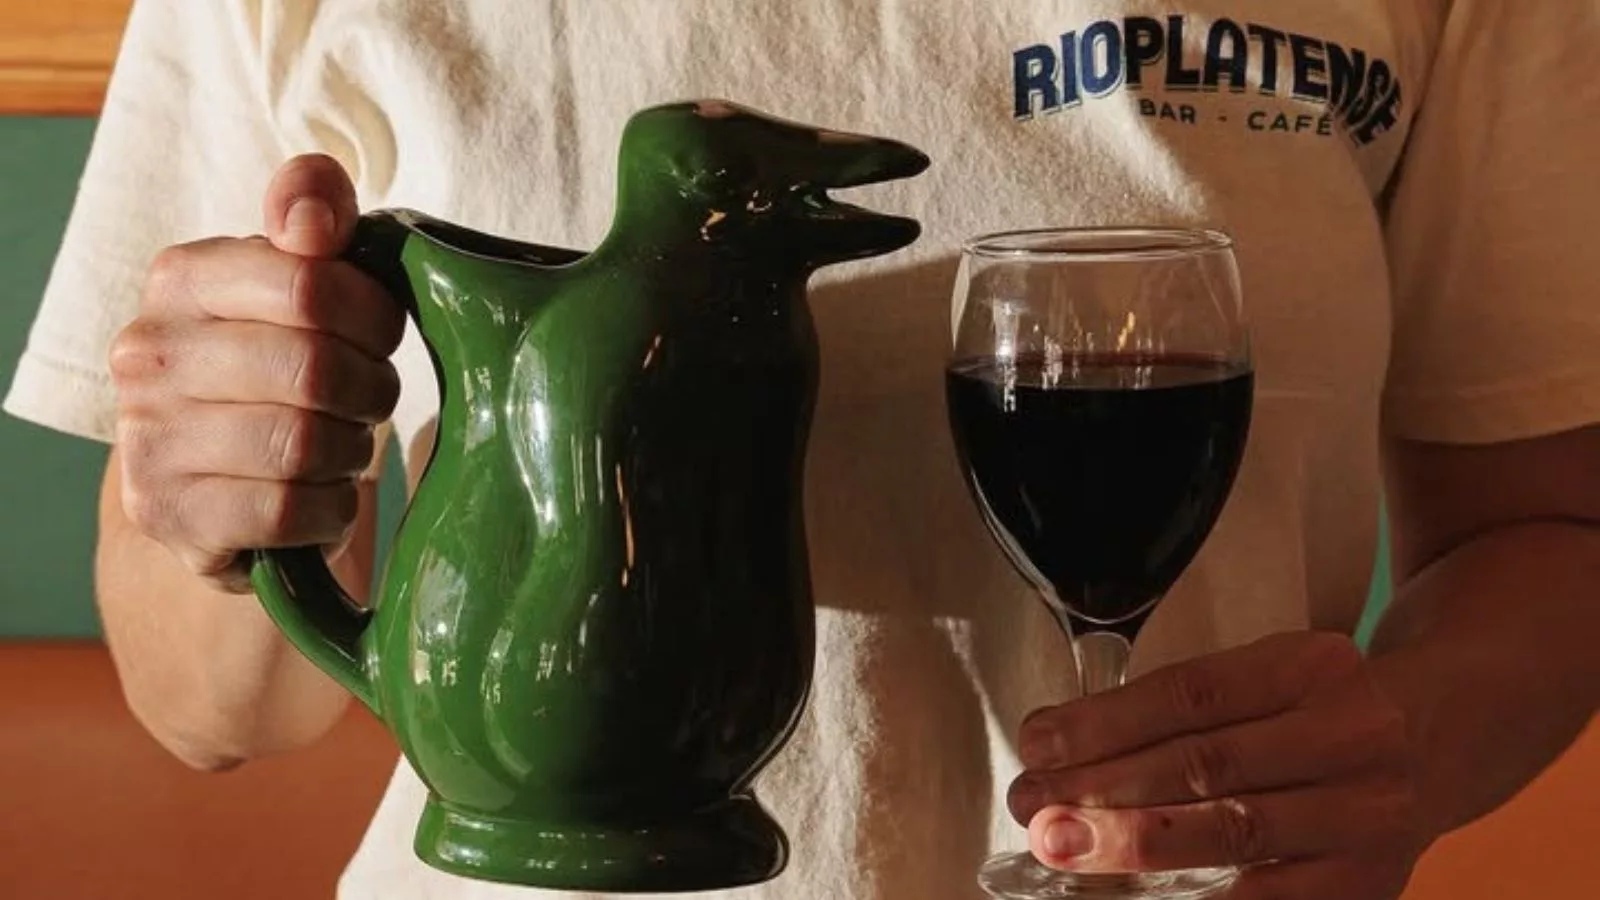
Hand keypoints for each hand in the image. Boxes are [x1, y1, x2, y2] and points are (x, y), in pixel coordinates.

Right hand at [110, 154, 404, 591]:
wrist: (223, 483)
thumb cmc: (281, 365)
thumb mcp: (304, 279)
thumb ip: (316, 214)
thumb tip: (311, 217)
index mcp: (182, 278)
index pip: (311, 285)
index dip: (374, 317)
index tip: (379, 335)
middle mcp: (146, 352)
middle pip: (314, 368)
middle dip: (369, 390)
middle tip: (370, 399)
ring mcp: (147, 437)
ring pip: (302, 444)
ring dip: (348, 450)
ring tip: (340, 445)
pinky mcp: (167, 514)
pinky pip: (287, 511)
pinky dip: (328, 509)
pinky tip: (318, 496)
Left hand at [1010, 632, 1426, 898]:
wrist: (1444, 736)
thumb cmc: (1321, 707)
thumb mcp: (1267, 676)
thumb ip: (1182, 708)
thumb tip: (1063, 749)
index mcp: (1310, 667)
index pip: (1190, 695)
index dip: (1104, 723)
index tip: (1038, 744)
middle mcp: (1350, 736)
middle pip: (1207, 767)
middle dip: (1104, 790)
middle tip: (1034, 805)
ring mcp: (1368, 817)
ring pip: (1235, 834)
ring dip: (1134, 846)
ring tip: (1063, 846)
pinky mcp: (1370, 884)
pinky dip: (1197, 899)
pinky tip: (1137, 895)